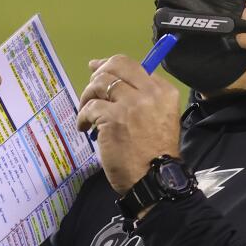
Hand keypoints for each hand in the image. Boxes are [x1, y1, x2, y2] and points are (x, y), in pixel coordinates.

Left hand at [77, 55, 180, 192]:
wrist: (155, 179)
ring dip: (87, 96)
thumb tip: (114, 82)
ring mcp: (130, 104)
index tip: (99, 71)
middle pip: (116, 65)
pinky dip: (82, 117)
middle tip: (90, 89)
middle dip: (98, 73)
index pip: (134, 66)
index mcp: (163, 91)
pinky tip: (85, 128)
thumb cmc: (156, 154)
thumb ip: (144, 99)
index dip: (112, 66)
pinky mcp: (112, 118)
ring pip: (99, 83)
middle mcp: (149, 93)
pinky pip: (90, 107)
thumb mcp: (161, 118)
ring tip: (86, 112)